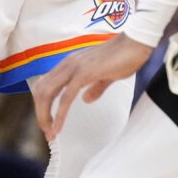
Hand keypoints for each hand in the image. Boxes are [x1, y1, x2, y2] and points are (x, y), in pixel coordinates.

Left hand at [33, 35, 152, 139]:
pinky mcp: (83, 73)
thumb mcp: (106, 75)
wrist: (136, 43)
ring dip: (45, 116)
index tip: (49, 122)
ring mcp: (74, 67)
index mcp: (70, 64)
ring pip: (48, 94)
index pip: (45, 85)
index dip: (43, 105)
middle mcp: (67, 64)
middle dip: (40, 114)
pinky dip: (59, 114)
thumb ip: (95, 87)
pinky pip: (66, 97)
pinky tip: (59, 127)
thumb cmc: (125, 56)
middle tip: (47, 132)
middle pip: (41, 91)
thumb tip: (86, 99)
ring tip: (50, 133)